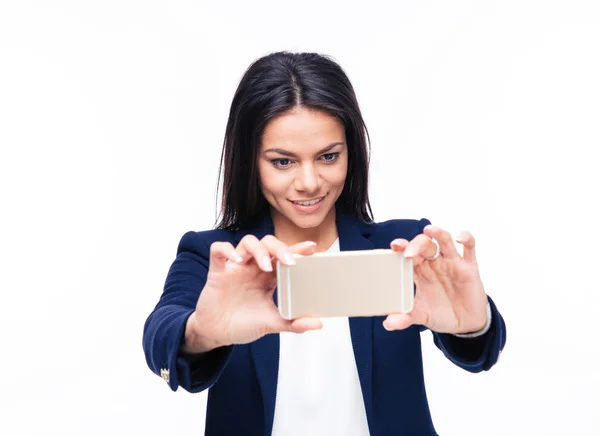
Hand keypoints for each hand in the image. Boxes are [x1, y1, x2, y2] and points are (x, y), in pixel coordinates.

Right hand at [183, 235, 321, 352]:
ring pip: (247, 242)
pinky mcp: (217, 272)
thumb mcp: (271, 324)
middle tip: (290, 261)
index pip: (284, 257)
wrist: (216, 333)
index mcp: (268, 277)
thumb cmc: (243, 324)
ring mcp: (235, 267)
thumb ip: (293, 323)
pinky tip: (236, 260)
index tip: (311, 247)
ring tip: (265, 266)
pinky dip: (227, 250)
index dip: (297, 249)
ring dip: (259, 250)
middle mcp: (253, 267)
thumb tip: (318, 324)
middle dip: (280, 248)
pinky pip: (218, 250)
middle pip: (268, 243)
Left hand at [384, 225, 488, 333]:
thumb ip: (405, 318)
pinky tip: (460, 238)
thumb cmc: (441, 314)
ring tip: (429, 230)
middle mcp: (434, 263)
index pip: (407, 254)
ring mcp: (451, 262)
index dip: (401, 248)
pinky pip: (469, 248)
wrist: (466, 324)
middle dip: (415, 245)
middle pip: (423, 244)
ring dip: (437, 233)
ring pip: (443, 240)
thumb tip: (388, 324)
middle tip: (408, 253)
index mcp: (419, 271)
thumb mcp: (421, 316)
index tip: (393, 247)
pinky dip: (466, 238)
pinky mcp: (469, 267)